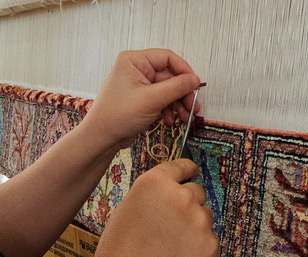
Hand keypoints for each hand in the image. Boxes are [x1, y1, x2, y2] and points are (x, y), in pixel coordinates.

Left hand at [82, 49, 200, 148]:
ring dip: (179, 105)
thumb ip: (177, 87)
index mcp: (135, 61)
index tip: (195, 85)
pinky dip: (169, 110)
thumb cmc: (117, 115)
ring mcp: (140, 85)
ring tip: (185, 118)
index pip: (168, 58)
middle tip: (193, 107)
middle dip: (183, 94)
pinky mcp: (142, 99)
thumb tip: (195, 79)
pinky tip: (170, 121)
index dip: (184, 71)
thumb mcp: (152, 99)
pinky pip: (162, 100)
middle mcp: (137, 69)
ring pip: (169, 90)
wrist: (102, 138)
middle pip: (170, 76)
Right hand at [93, 159, 219, 256]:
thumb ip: (153, 193)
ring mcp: (198, 219)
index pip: (181, 165)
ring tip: (173, 240)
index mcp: (156, 183)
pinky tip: (181, 252)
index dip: (187, 169)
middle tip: (173, 221)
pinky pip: (209, 236)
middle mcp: (180, 196)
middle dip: (187, 203)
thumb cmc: (121, 250)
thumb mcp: (128, 208)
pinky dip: (200, 243)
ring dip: (194, 223)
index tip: (191, 171)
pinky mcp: (210, 242)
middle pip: (195, 191)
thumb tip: (168, 191)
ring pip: (204, 213)